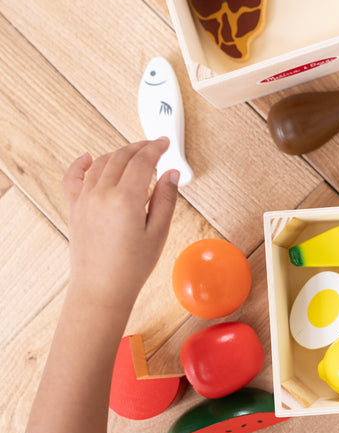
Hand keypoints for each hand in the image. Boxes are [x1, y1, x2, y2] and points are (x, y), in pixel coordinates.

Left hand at [62, 138, 179, 308]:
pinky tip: (88, 157)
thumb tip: (171, 174)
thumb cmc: (131, 267)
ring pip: (101, 163)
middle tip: (153, 146)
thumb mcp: (158, 232)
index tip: (164, 143)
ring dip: (118, 154)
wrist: (101, 288)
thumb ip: (166, 199)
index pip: (142, 162)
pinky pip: (73, 177)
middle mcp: (102, 195)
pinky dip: (81, 164)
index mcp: (126, 200)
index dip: (155, 148)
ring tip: (133, 154)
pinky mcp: (74, 208)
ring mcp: (85, 200)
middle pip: (121, 157)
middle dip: (139, 147)